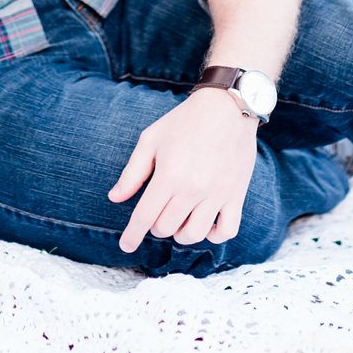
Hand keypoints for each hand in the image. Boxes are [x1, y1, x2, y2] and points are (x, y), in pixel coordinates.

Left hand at [106, 89, 259, 253]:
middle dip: (156, 225)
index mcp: (169, 176)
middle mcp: (193, 189)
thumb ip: (132, 173)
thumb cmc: (184, 122)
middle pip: (166, 228)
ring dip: (180, 233)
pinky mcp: (237, 195)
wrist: (227, 107)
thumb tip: (115, 198)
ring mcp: (217, 194)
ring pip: (194, 235)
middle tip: (157, 211)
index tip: (126, 246)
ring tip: (178, 218)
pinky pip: (226, 231)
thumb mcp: (150, 140)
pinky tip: (204, 223)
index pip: (145, 217)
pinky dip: (213, 234)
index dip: (132, 235)